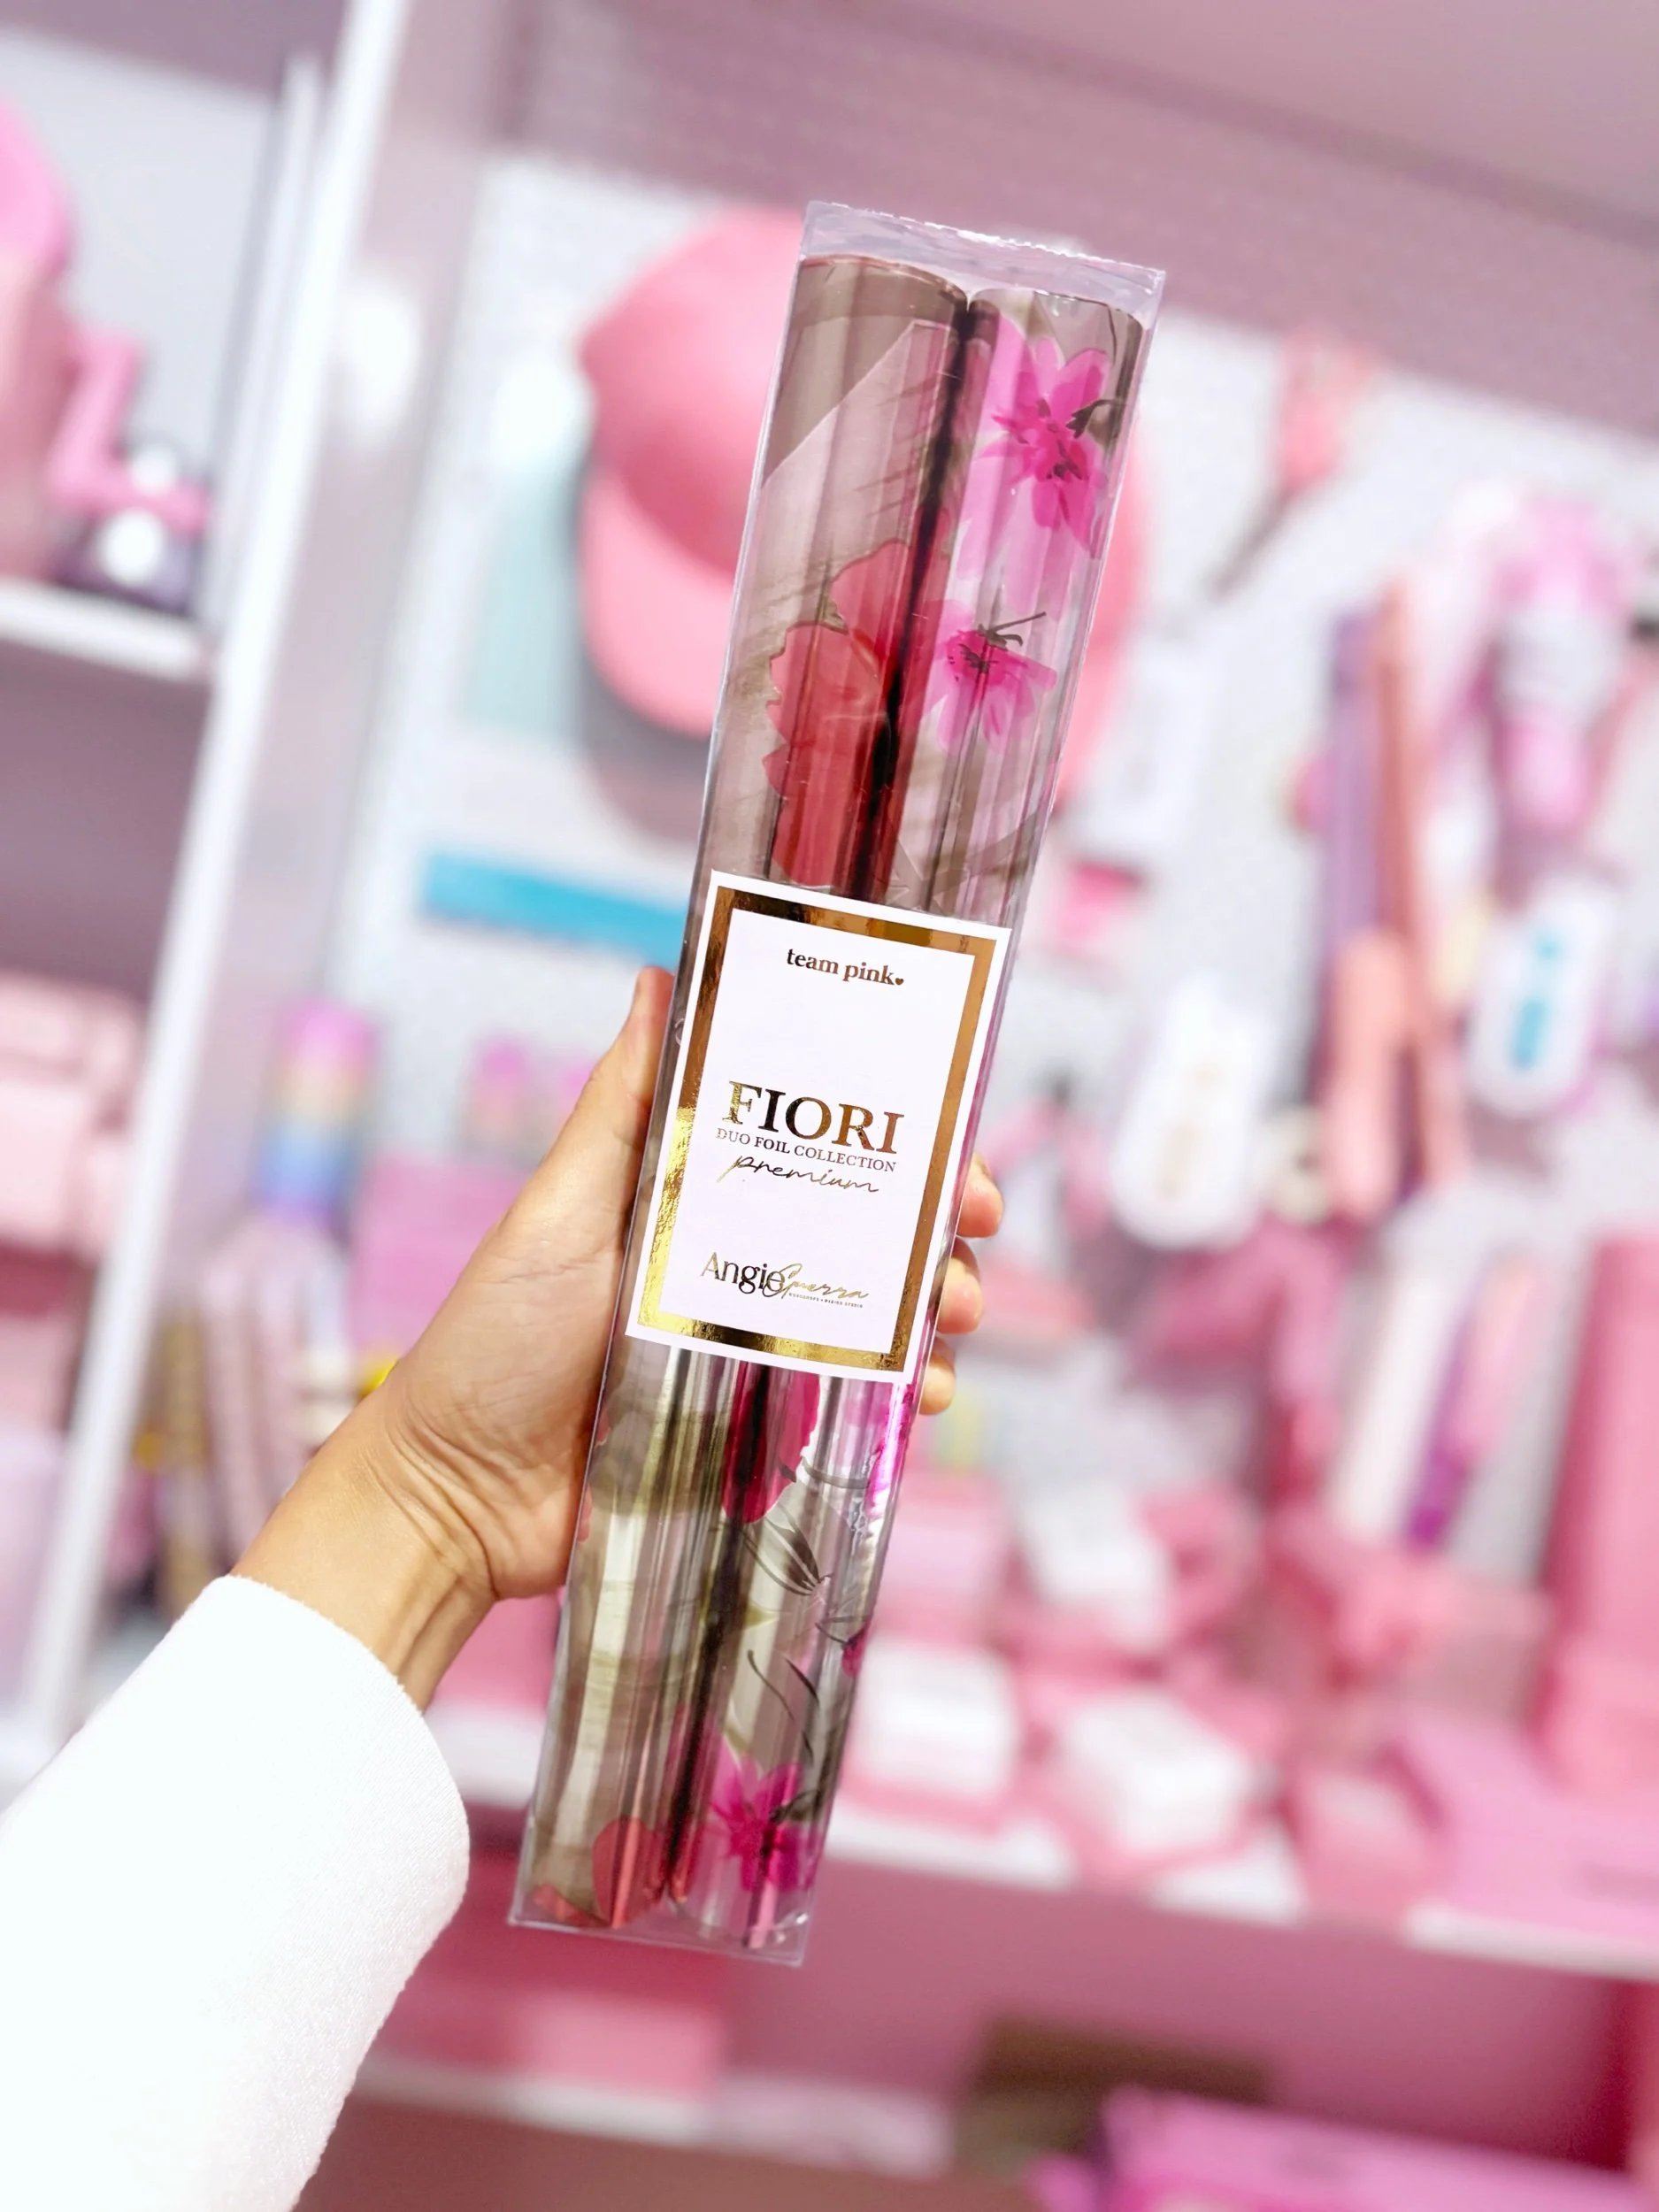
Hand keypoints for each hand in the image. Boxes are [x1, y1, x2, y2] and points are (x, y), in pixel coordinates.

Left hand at [238, 967, 1001, 1702]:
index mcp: (697, 1204)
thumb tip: (658, 978)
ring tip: (953, 1319)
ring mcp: (753, 1357)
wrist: (458, 1494)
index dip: (892, 1138)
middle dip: (938, 1226)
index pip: (815, 1152)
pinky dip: (903, 1392)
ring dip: (937, 1309)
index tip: (948, 1137)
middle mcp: (737, 1272)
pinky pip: (853, 1405)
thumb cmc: (493, 1342)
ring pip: (877, 1318)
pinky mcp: (759, 1435)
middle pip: (867, 1233)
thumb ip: (621, 1107)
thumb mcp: (559, 1208)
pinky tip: (921, 1393)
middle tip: (972, 1231)